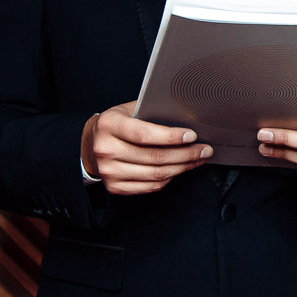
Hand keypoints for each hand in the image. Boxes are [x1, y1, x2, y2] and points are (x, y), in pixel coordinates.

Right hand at [81, 101, 211, 195]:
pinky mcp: (114, 187)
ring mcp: (109, 171)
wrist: (91, 143)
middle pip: (154, 157)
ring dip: (182, 167)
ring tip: (198, 159)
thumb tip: (187, 117)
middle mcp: (106, 149)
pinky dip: (169, 178)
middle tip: (205, 149)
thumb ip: (152, 112)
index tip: (192, 136)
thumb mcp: (129, 109)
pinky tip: (180, 169)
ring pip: (155, 174)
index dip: (171, 137)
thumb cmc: (118, 123)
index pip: (144, 134)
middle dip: (186, 154)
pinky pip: (150, 186)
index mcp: (109, 125)